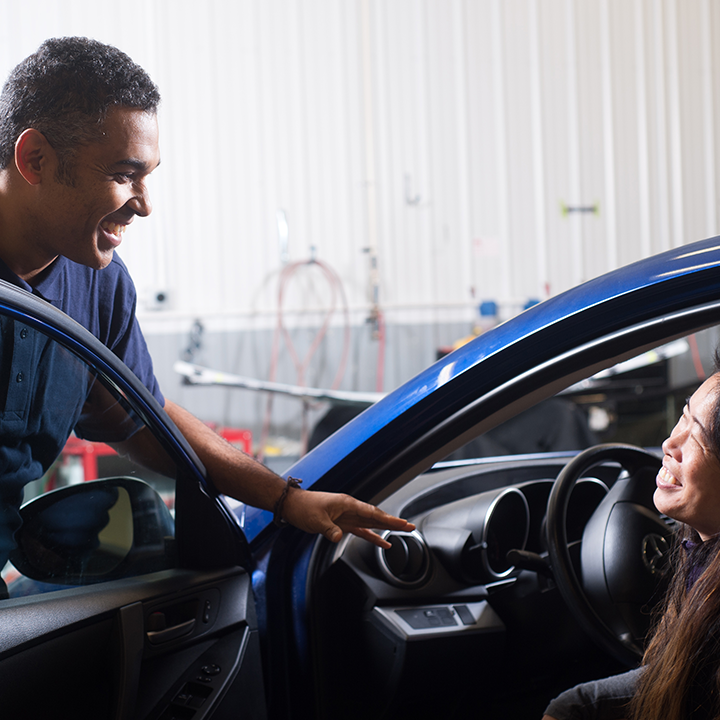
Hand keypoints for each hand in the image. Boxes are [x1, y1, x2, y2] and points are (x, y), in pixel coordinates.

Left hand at [281, 488, 414, 547]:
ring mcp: (347, 516)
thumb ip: (329, 529)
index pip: (372, 513)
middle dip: (393, 522)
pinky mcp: (342, 524)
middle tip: (409, 526)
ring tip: (402, 531)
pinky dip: (372, 536)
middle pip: (376, 516)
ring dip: (386, 528)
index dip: (388, 519)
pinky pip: (361, 530)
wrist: (293, 506)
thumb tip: (338, 537)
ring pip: (371, 523)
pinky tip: (382, 541)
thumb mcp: (316, 519)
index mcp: (347, 504)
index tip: (401, 523)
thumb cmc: (304, 507)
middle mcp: (350, 509)